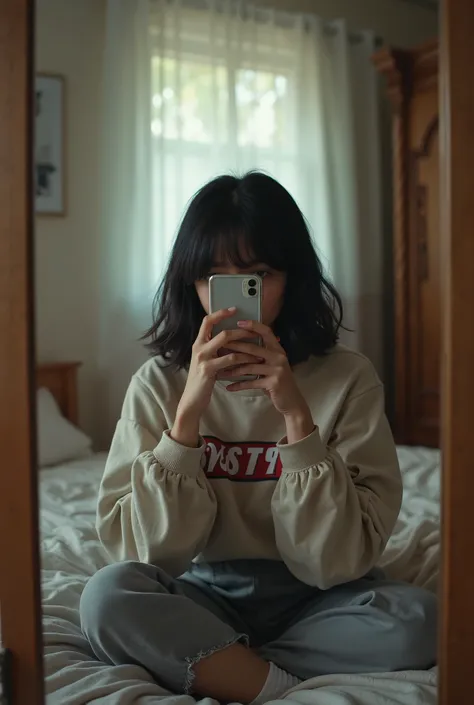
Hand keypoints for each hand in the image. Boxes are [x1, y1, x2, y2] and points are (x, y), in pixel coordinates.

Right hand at [171, 309, 261, 446]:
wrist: (192, 400)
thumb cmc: (202, 381)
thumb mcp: (207, 361)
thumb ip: (215, 350)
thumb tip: (234, 340)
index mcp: (198, 343)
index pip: (207, 321)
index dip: (220, 313)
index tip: (234, 309)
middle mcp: (199, 347)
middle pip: (222, 331)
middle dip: (242, 330)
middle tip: (256, 331)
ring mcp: (203, 358)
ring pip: (228, 343)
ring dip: (246, 344)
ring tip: (260, 346)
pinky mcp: (208, 369)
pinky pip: (230, 359)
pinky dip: (244, 359)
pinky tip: (253, 361)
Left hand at [222, 320, 314, 442]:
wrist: (292, 401)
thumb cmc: (277, 381)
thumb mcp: (272, 365)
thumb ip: (262, 355)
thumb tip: (240, 345)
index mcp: (278, 350)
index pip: (266, 332)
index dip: (253, 326)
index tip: (238, 322)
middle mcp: (279, 357)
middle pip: (253, 349)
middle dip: (235, 348)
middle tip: (219, 347)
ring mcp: (277, 370)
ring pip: (249, 367)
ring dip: (233, 370)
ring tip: (220, 372)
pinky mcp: (273, 383)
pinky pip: (251, 382)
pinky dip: (239, 385)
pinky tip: (229, 387)